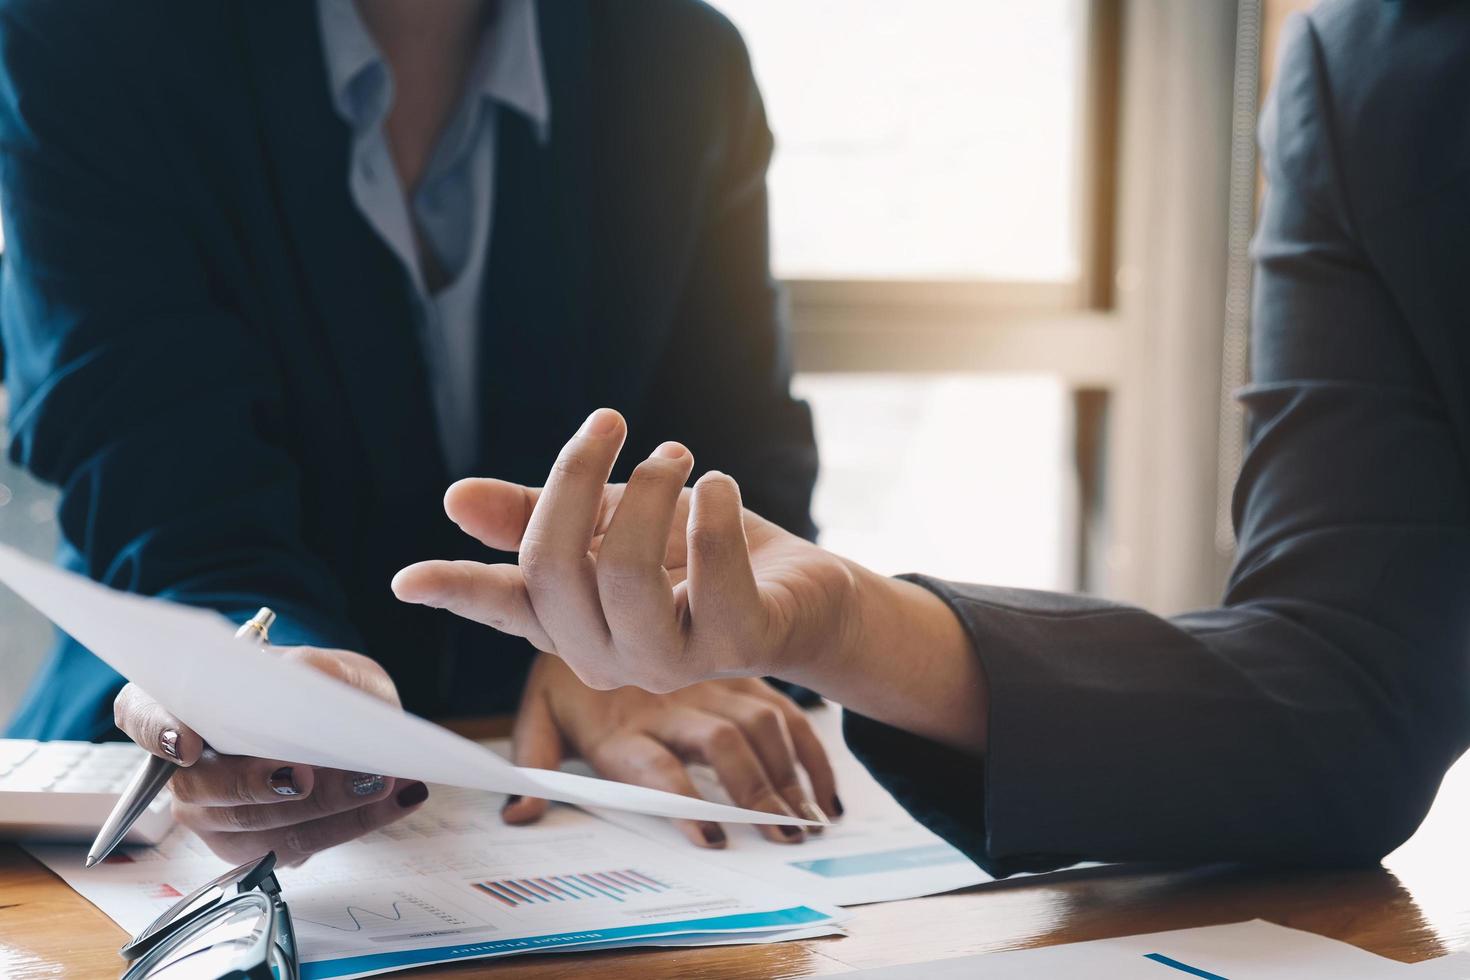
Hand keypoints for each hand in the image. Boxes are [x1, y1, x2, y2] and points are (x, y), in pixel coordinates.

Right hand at [113, 646, 428, 865]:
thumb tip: (307, 681)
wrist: (349, 722)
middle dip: (256, 783)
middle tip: (305, 774)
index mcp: (185, 702)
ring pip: (251, 824)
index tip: (188, 743)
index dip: (157, 730)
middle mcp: (186, 765)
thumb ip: (314, 669)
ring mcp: (213, 813)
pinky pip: (293, 845)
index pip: (141, 713)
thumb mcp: (331, 666)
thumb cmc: (324, 686)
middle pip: (202, 785)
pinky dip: (350, 823)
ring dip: (320, 807)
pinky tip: (395, 799)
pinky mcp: (251, 846)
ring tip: (377, 781)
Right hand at [392, 408, 860, 693]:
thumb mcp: (618, 520)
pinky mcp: (739, 646)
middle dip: (576, 479)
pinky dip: (714, 514)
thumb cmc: (701, 554)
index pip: (506, 605)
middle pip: (555, 571)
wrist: (801, 592)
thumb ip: (542, 511)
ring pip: (625, 577)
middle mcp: (611, 654)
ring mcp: (672, 661)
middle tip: (612, 422)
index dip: (456, 591)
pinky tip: (720, 486)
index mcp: (574, 621)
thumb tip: (454, 499)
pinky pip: (713, 579)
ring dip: (651, 492)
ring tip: (678, 455)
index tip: (406, 580)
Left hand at [503, 653, 839, 846]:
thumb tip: (518, 815)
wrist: (606, 578)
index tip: (711, 837)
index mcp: (621, 720)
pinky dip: (811, 758)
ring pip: (762, 727)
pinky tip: (828, 801)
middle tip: (782, 834)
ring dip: (788, 776)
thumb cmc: (571, 672)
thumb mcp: (541, 710)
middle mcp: (674, 700)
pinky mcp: (742, 677)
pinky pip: (787, 718)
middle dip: (752, 790)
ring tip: (810, 823)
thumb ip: (536, 757)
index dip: (682, 800)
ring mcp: (713, 685)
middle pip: (721, 744)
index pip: (654, 765)